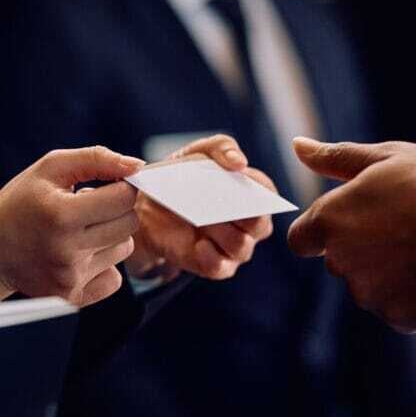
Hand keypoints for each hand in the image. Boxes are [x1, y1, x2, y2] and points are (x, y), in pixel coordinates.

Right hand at [0, 146, 143, 307]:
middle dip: (116, 211)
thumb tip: (137, 166)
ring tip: (79, 232)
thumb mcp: (50, 169)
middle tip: (90, 208)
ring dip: (109, 237)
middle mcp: (67, 249)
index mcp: (61, 214)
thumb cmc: (20, 204)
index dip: (122, 187)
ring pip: (124, 249)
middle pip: (129, 224)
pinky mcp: (72, 297)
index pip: (124, 198)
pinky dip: (103, 266)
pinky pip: (115, 279)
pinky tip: (78, 256)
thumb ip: (96, 159)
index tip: (108, 185)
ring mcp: (70, 277)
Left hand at [126, 134, 275, 280]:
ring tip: (202, 220)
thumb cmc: (183, 176)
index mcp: (252, 193)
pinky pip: (221, 268)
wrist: (148, 206)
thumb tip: (240, 163)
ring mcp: (232, 247)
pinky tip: (199, 245)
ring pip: (241, 247)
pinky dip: (212, 257)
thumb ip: (222, 148)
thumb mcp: (199, 152)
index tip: (237, 180)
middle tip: (219, 201)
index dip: (256, 190)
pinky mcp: (213, 265)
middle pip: (259, 225)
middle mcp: (249, 223)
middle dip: (242, 214)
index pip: (267, 194)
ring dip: (222, 232)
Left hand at [287, 137, 415, 331]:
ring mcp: (370, 294)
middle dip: (361, 248)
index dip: (324, 229)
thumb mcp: (388, 157)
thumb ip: (337, 158)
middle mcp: (341, 262)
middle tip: (404, 225)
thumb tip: (298, 146)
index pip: (301, 239)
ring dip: (387, 272)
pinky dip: (412, 295)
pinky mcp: (399, 317)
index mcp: (330, 221)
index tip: (355, 218)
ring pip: (368, 287)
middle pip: (338, 261)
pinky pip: (397, 308)